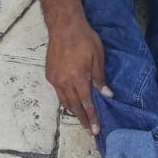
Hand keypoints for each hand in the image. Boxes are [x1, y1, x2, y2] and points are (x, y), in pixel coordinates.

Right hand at [45, 15, 112, 135]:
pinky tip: (71, 101)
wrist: (64, 26)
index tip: (95, 130)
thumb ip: (100, 78)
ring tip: (81, 119)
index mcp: (78, 78)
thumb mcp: (98, 57)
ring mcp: (55, 79)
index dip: (92, 117)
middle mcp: (64, 82)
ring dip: (73, 111)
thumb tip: (107, 95)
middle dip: (83, 119)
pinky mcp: (50, 74)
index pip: (86, 103)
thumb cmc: (84, 38)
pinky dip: (66, 100)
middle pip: (74, 106)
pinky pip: (58, 92)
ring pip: (64, 101)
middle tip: (89, 131)